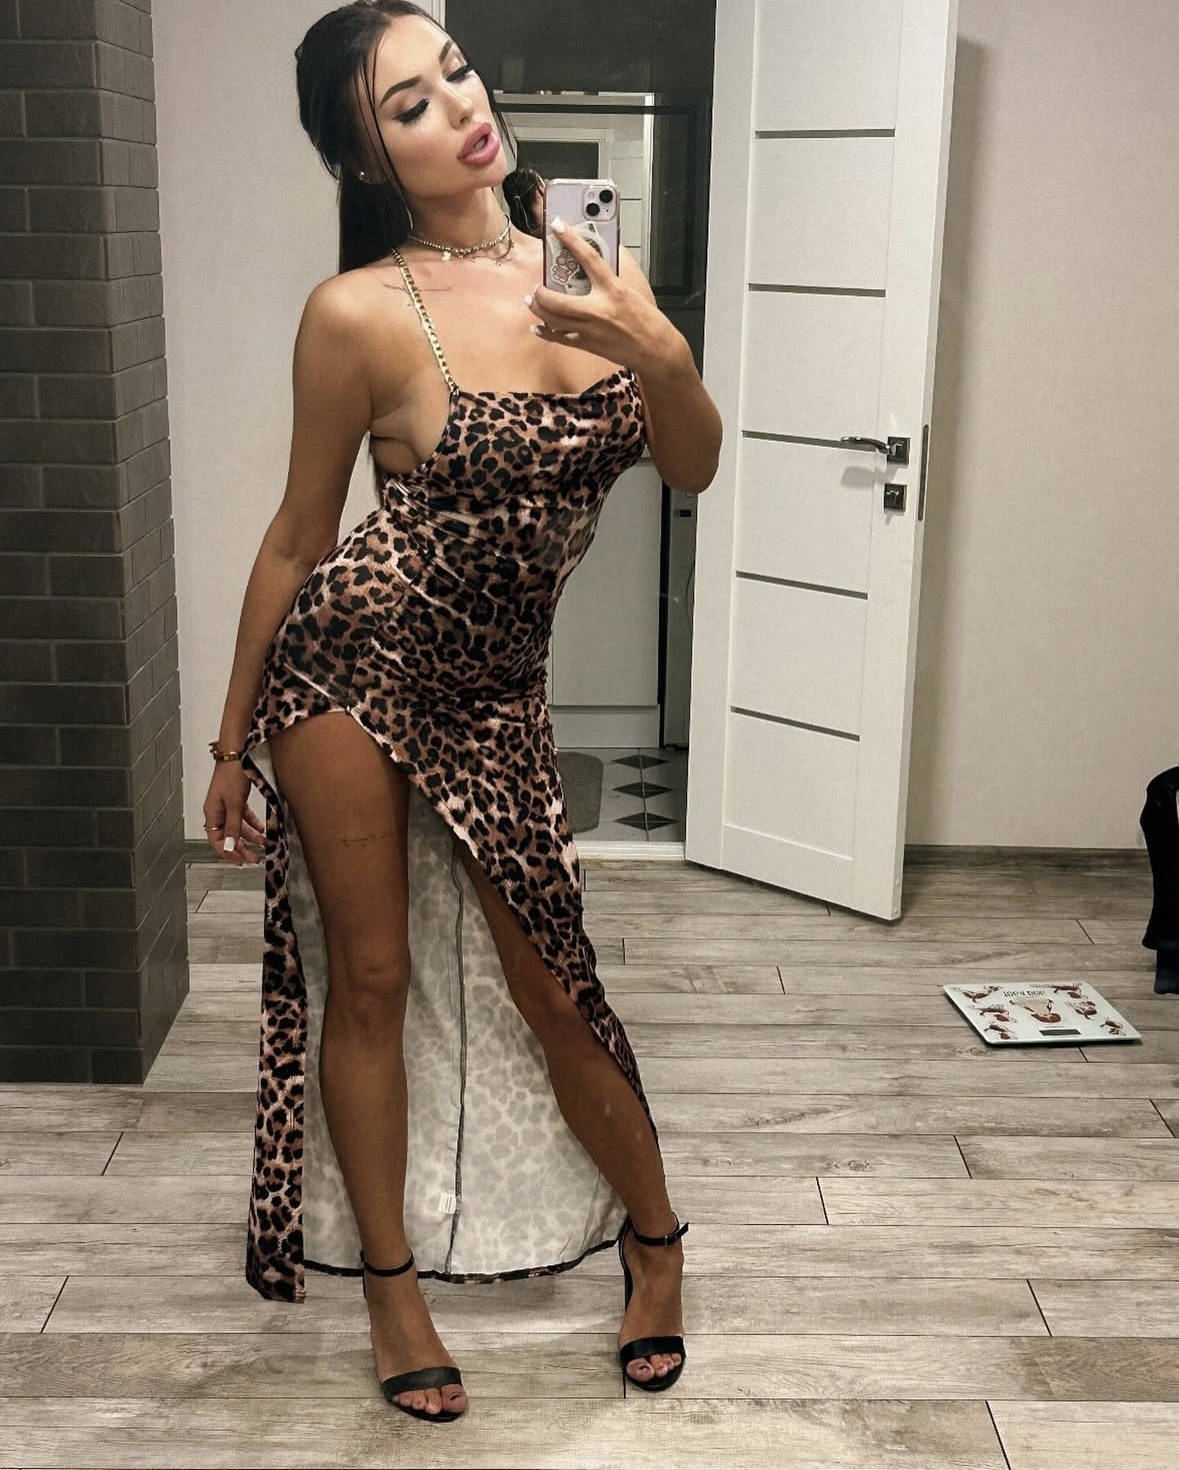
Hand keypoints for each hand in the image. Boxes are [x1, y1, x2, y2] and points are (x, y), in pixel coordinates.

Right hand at [203, 762, 266, 866]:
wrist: (237, 752)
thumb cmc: (232, 773)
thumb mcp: (235, 804)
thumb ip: (233, 826)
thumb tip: (230, 846)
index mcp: (212, 813)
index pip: (217, 841)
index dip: (228, 853)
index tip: (241, 861)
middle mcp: (217, 810)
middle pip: (228, 836)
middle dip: (242, 848)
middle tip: (254, 858)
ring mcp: (227, 804)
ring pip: (238, 827)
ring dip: (250, 836)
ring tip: (264, 843)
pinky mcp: (236, 798)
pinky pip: (243, 816)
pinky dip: (252, 823)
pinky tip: (261, 828)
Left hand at [525, 219, 673, 375]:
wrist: (656, 350)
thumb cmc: (647, 322)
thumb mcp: (629, 293)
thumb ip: (608, 282)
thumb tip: (590, 269)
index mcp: (613, 290)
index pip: (588, 258)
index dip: (571, 239)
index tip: (557, 226)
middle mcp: (598, 309)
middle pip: (557, 299)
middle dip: (541, 291)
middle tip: (536, 285)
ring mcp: (590, 329)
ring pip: (553, 319)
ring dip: (538, 309)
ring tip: (532, 300)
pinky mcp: (588, 344)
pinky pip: (560, 338)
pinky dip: (546, 332)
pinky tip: (538, 326)